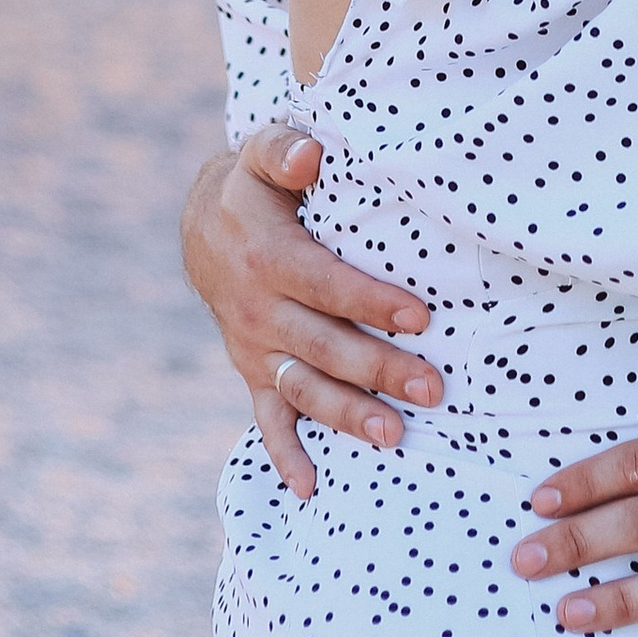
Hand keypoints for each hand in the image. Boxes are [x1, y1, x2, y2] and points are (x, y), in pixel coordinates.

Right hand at [180, 127, 443, 497]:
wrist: (203, 226)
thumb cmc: (255, 186)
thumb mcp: (263, 152)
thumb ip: (284, 148)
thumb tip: (309, 155)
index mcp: (268, 258)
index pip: (327, 286)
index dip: (372, 303)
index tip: (421, 318)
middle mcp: (257, 310)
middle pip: (324, 347)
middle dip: (379, 371)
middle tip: (434, 388)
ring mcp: (253, 347)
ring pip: (302, 389)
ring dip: (347, 416)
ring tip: (393, 436)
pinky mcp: (252, 371)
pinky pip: (267, 418)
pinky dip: (285, 454)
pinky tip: (311, 488)